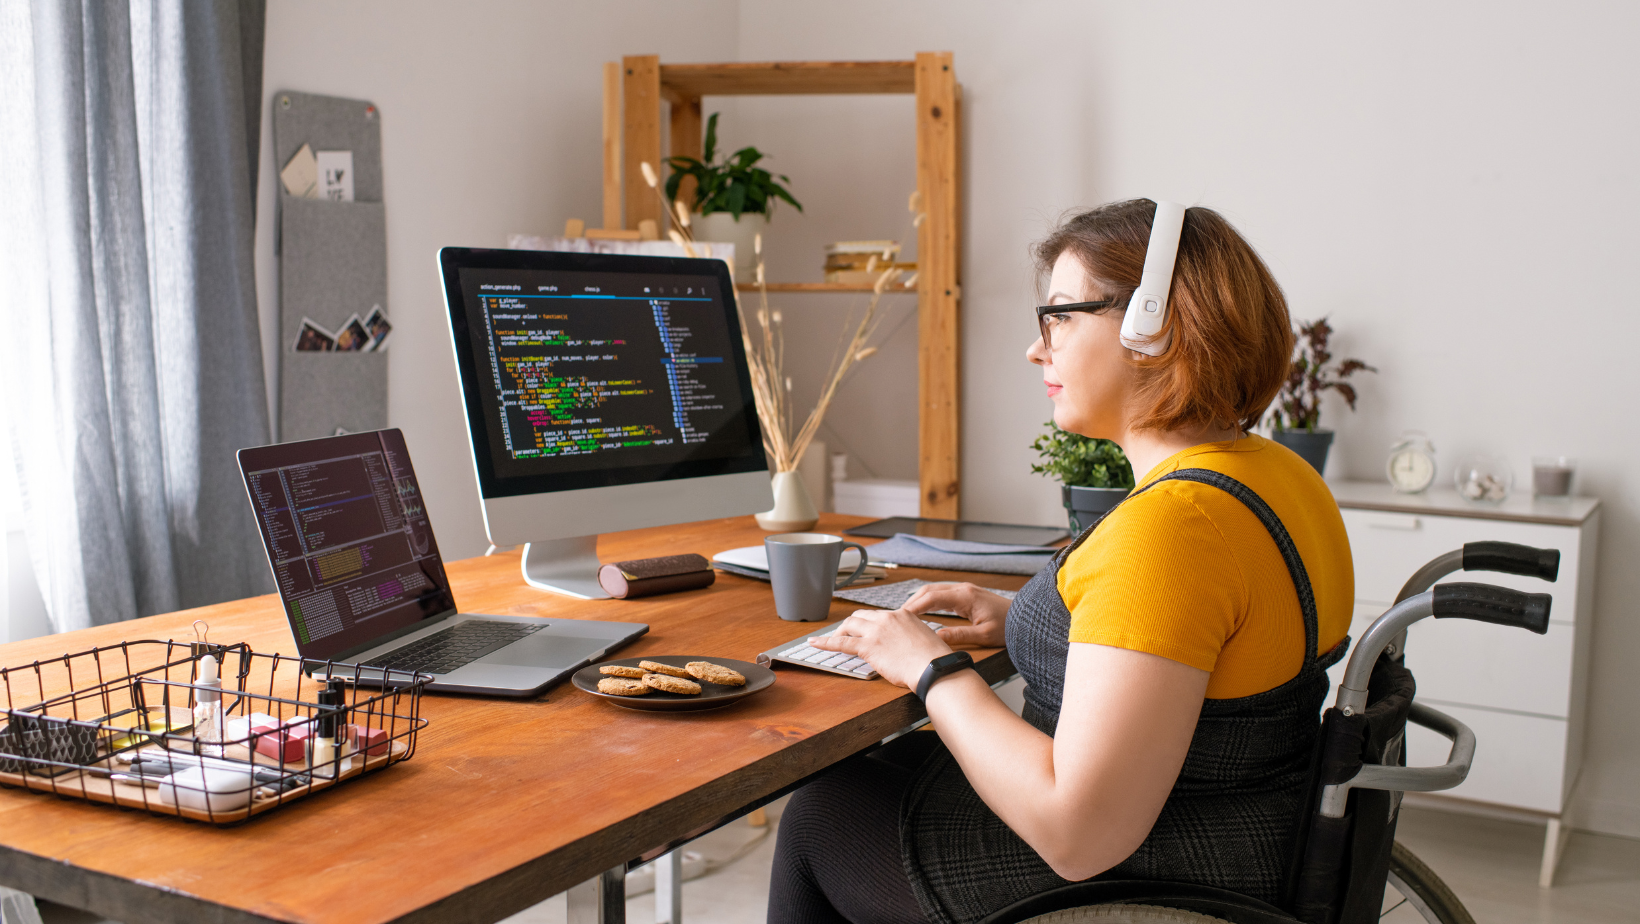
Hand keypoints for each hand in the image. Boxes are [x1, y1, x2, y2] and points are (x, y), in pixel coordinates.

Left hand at [809, 609, 952, 688]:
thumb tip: (904, 646)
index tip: (865, 631)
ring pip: (849, 625)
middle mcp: (887, 618)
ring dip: (839, 632)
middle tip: (846, 635)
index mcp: (902, 614)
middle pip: (860, 616)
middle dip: (851, 626)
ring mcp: (876, 631)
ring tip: (832, 640)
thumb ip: (909, 637)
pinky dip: (825, 642)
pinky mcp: (868, 646)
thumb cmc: (934, 660)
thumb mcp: (923, 639)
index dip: (869, 624)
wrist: (934, 668)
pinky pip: (841, 642)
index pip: (878, 615)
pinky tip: (815, 643)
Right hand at [900, 583, 1011, 648]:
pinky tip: (923, 611)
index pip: (932, 597)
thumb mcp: (983, 635)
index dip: (914, 606)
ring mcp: (965, 590)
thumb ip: (958, 635)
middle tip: (898, 615)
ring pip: (935, 590)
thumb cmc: (1008, 627)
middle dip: (912, 601)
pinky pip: (942, 594)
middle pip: (930, 590)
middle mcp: (963, 589)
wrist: (1024, 620)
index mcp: (965, 596)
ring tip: (906, 614)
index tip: (901, 615)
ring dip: (920, 600)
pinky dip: (929, 601)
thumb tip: (935, 637)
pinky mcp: (967, 595)